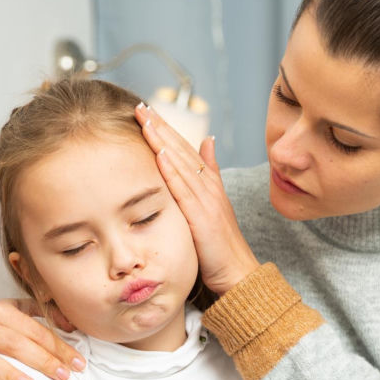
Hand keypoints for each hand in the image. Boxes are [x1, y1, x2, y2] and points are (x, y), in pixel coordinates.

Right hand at [0, 299, 84, 379]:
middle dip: (43, 362)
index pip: (37, 332)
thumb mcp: (23, 309)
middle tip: (63, 376)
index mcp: (3, 310)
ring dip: (10, 375)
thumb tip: (72, 324)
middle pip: (16, 346)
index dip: (59, 348)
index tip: (78, 363)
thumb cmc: (4, 319)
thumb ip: (48, 313)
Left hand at [135, 104, 259, 294]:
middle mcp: (209, 188)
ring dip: (163, 141)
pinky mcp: (202, 218)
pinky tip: (161, 154)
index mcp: (210, 185)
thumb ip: (210, 173)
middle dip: (162, 127)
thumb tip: (207, 142)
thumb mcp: (214, 205)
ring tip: (146, 121)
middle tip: (141, 106)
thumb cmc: (222, 246)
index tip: (149, 112)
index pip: (186, 150)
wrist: (239, 273)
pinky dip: (173, 170)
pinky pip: (184, 190)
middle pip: (182, 150)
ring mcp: (207, 201)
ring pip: (182, 165)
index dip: (168, 129)